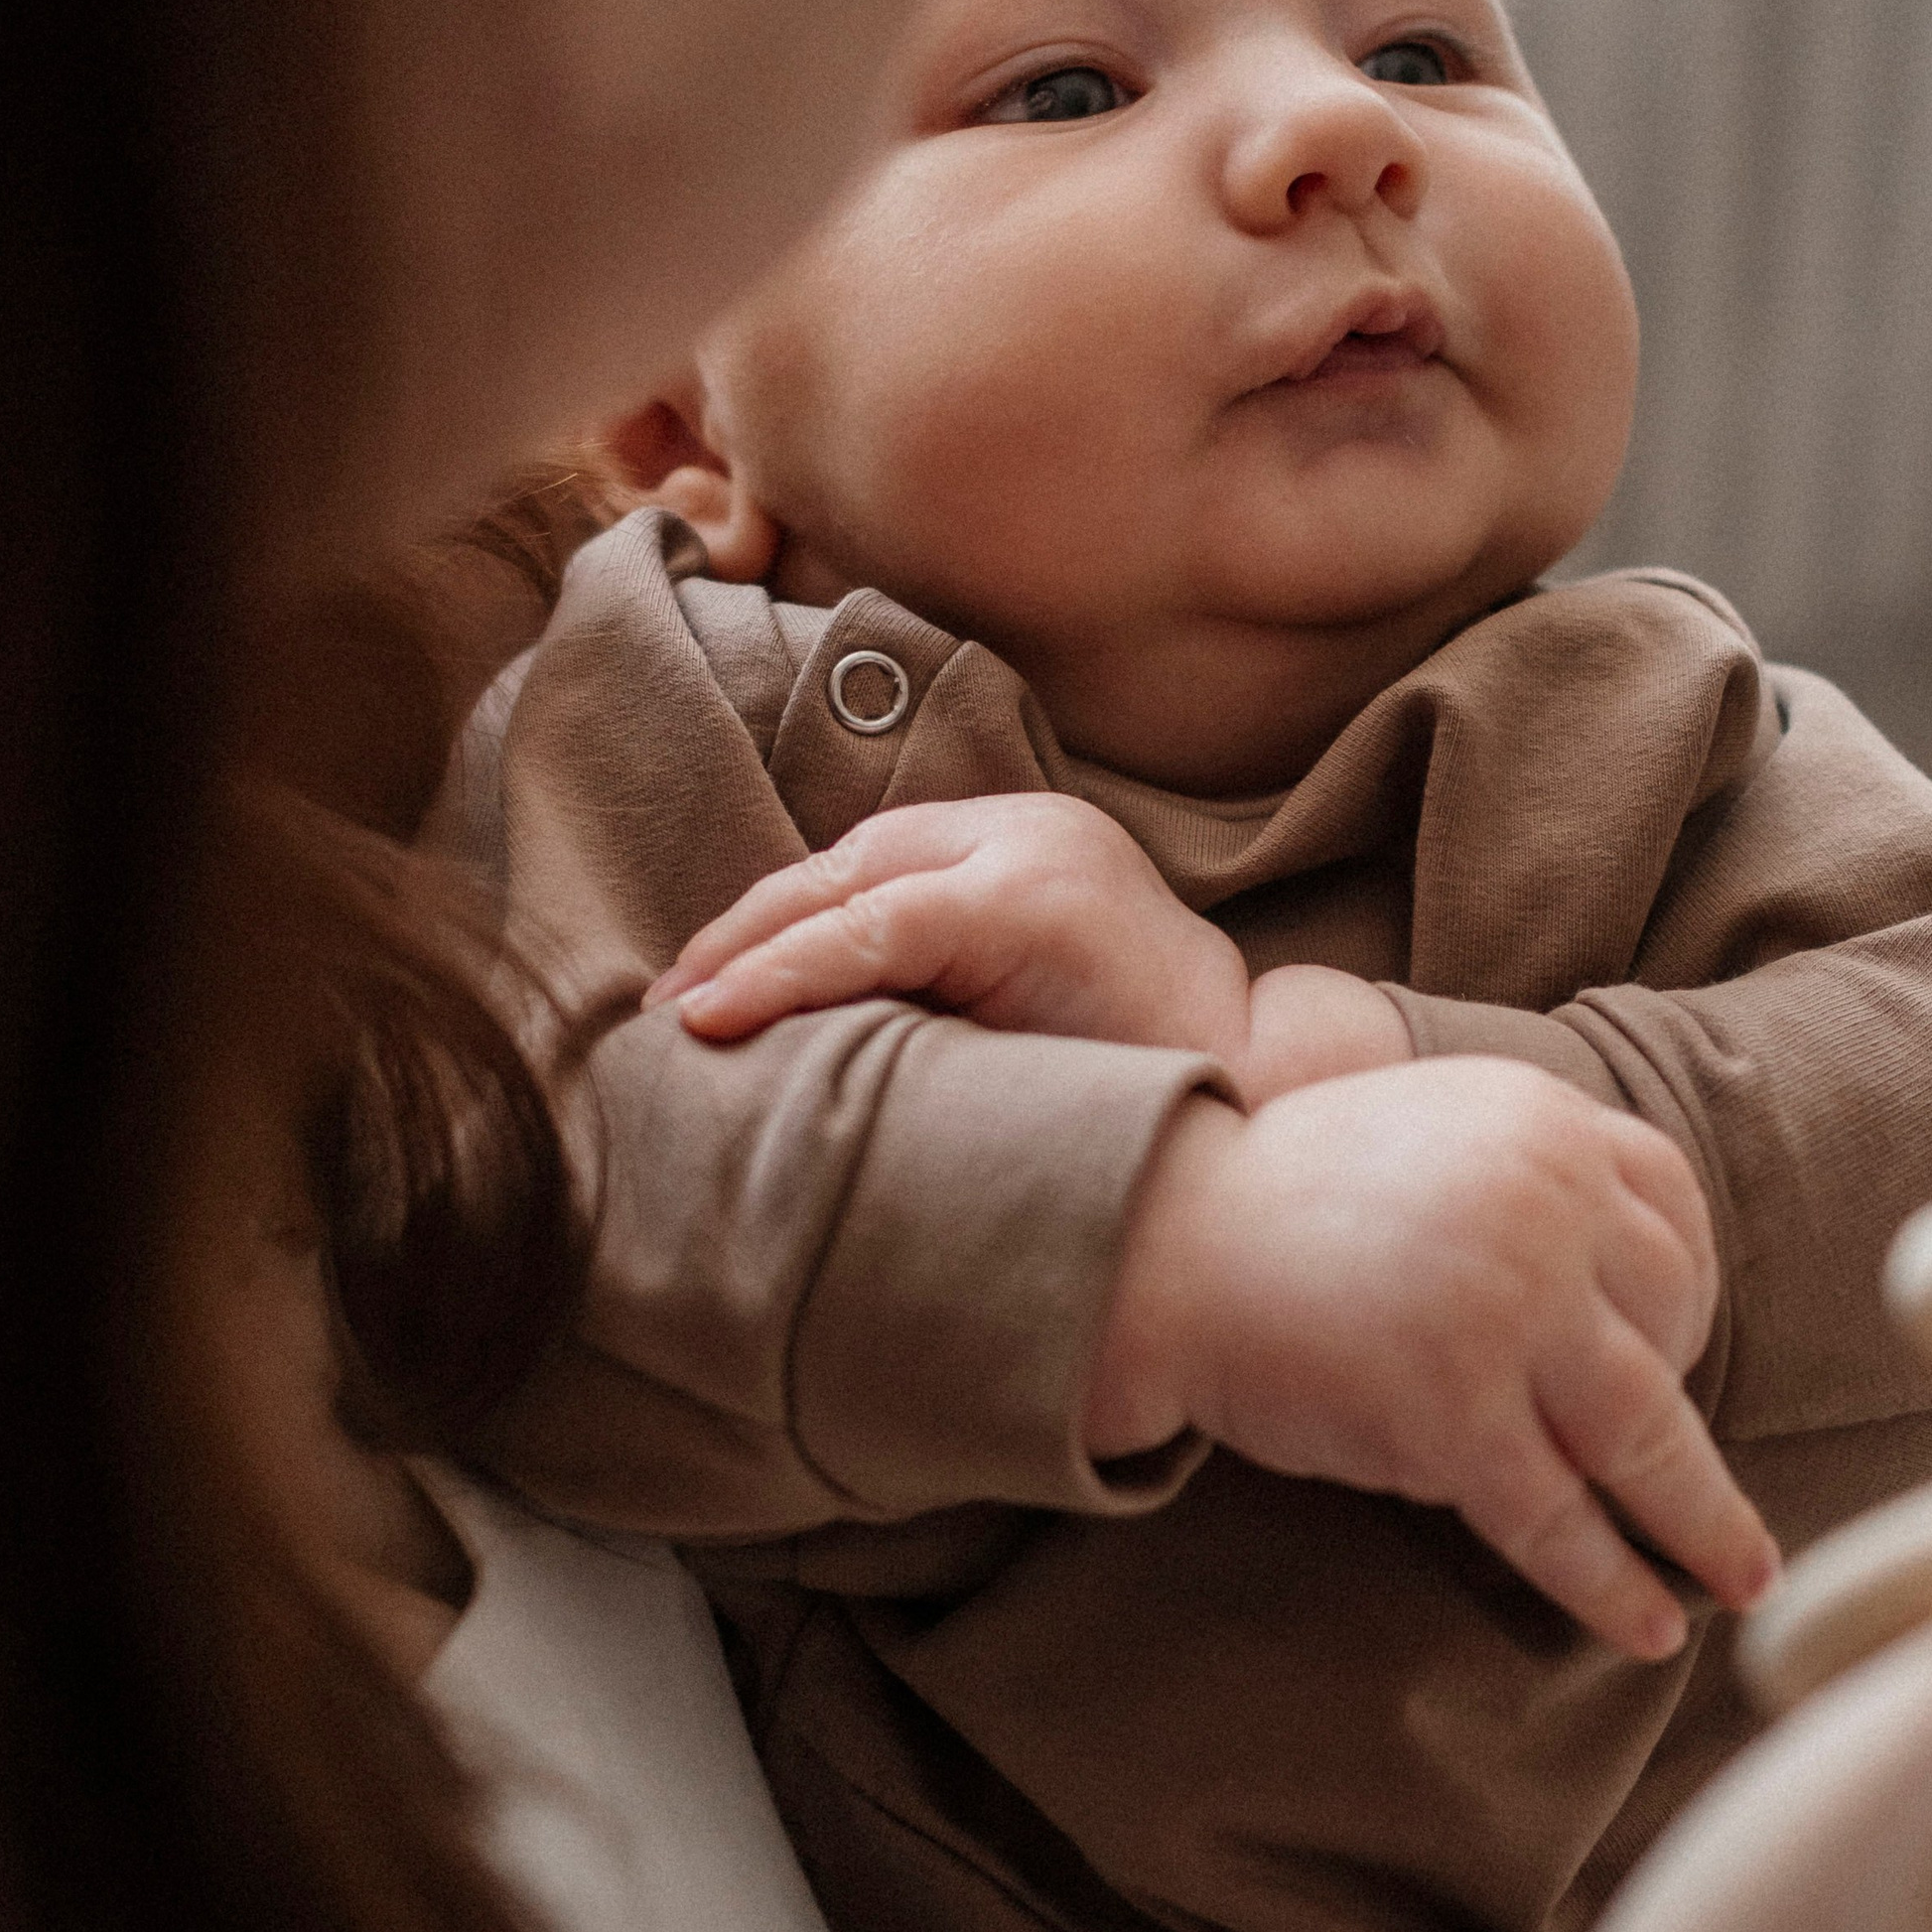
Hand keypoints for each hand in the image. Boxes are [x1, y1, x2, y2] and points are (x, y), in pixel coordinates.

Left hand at [646, 792, 1414, 1099]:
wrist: (1267, 1102)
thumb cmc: (1144, 1085)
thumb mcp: (1025, 1015)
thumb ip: (943, 993)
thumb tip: (810, 1039)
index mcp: (1030, 848)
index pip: (871, 869)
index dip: (774, 927)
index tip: (701, 992)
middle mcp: (1028, 829)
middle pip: (845, 865)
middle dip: (742, 934)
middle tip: (664, 1011)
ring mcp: (1029, 855)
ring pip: (844, 891)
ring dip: (746, 954)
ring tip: (677, 1019)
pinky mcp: (1020, 901)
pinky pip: (867, 929)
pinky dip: (780, 972)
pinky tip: (718, 1014)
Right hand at [1088, 1059, 1773, 1655]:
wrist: (1158, 1244)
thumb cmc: (1281, 1198)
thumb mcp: (1430, 1130)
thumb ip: (1523, 1174)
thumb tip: (1617, 1280)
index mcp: (1544, 1123)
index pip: (1673, 1213)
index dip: (1689, 1293)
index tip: (1680, 1350)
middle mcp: (1545, 1206)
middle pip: (1676, 1324)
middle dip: (1692, 1410)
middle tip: (1718, 1486)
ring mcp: (1507, 1311)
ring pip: (1645, 1433)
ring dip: (1705, 1521)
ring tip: (1745, 1578)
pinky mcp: (1455, 1414)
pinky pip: (1558, 1518)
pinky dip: (1612, 1582)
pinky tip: (1647, 1625)